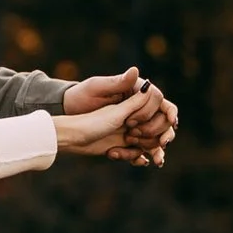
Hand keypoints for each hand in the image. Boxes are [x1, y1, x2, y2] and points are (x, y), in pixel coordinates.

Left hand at [56, 67, 178, 163]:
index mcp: (133, 93)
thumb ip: (122, 87)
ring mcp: (132, 126)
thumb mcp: (100, 93)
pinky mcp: (125, 141)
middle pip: (161, 121)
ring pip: (153, 138)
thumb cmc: (82, 101)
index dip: (163, 112)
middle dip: (156, 132)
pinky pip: (140, 151)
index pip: (159, 100)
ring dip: (152, 148)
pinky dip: (139, 156)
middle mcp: (135, 109)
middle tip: (135, 137)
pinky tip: (138, 161)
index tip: (164, 122)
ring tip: (146, 158)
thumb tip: (136, 70)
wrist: (68, 127)